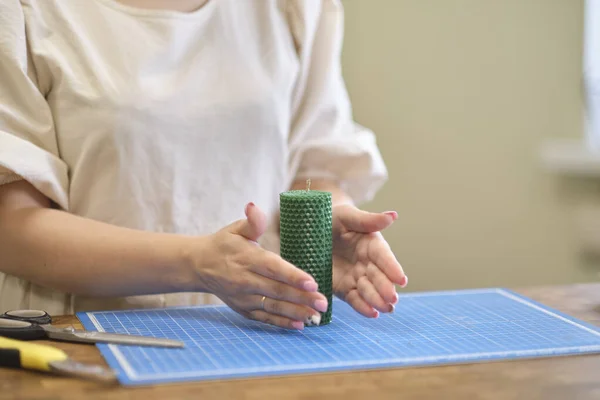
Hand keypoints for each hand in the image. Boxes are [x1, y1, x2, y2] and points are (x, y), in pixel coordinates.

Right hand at [194, 202, 327, 329]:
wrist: (199, 265)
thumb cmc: (224, 244)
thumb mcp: (236, 229)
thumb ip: (252, 222)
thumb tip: (254, 206)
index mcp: (247, 258)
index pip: (273, 268)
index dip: (293, 276)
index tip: (312, 283)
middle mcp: (245, 280)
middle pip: (277, 290)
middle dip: (302, 298)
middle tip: (323, 302)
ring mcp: (243, 298)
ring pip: (273, 307)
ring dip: (296, 313)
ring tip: (316, 316)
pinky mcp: (243, 309)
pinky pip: (264, 318)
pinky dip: (281, 323)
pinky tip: (299, 325)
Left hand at [331, 204, 406, 317]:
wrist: (311, 231)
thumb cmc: (332, 218)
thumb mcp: (346, 216)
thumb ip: (368, 220)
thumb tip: (393, 215)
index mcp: (371, 244)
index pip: (384, 256)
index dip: (392, 267)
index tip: (402, 279)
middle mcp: (367, 262)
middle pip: (379, 276)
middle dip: (385, 288)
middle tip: (392, 298)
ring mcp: (357, 277)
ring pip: (369, 290)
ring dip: (377, 300)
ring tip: (384, 309)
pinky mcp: (344, 288)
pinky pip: (355, 299)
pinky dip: (363, 307)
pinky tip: (371, 314)